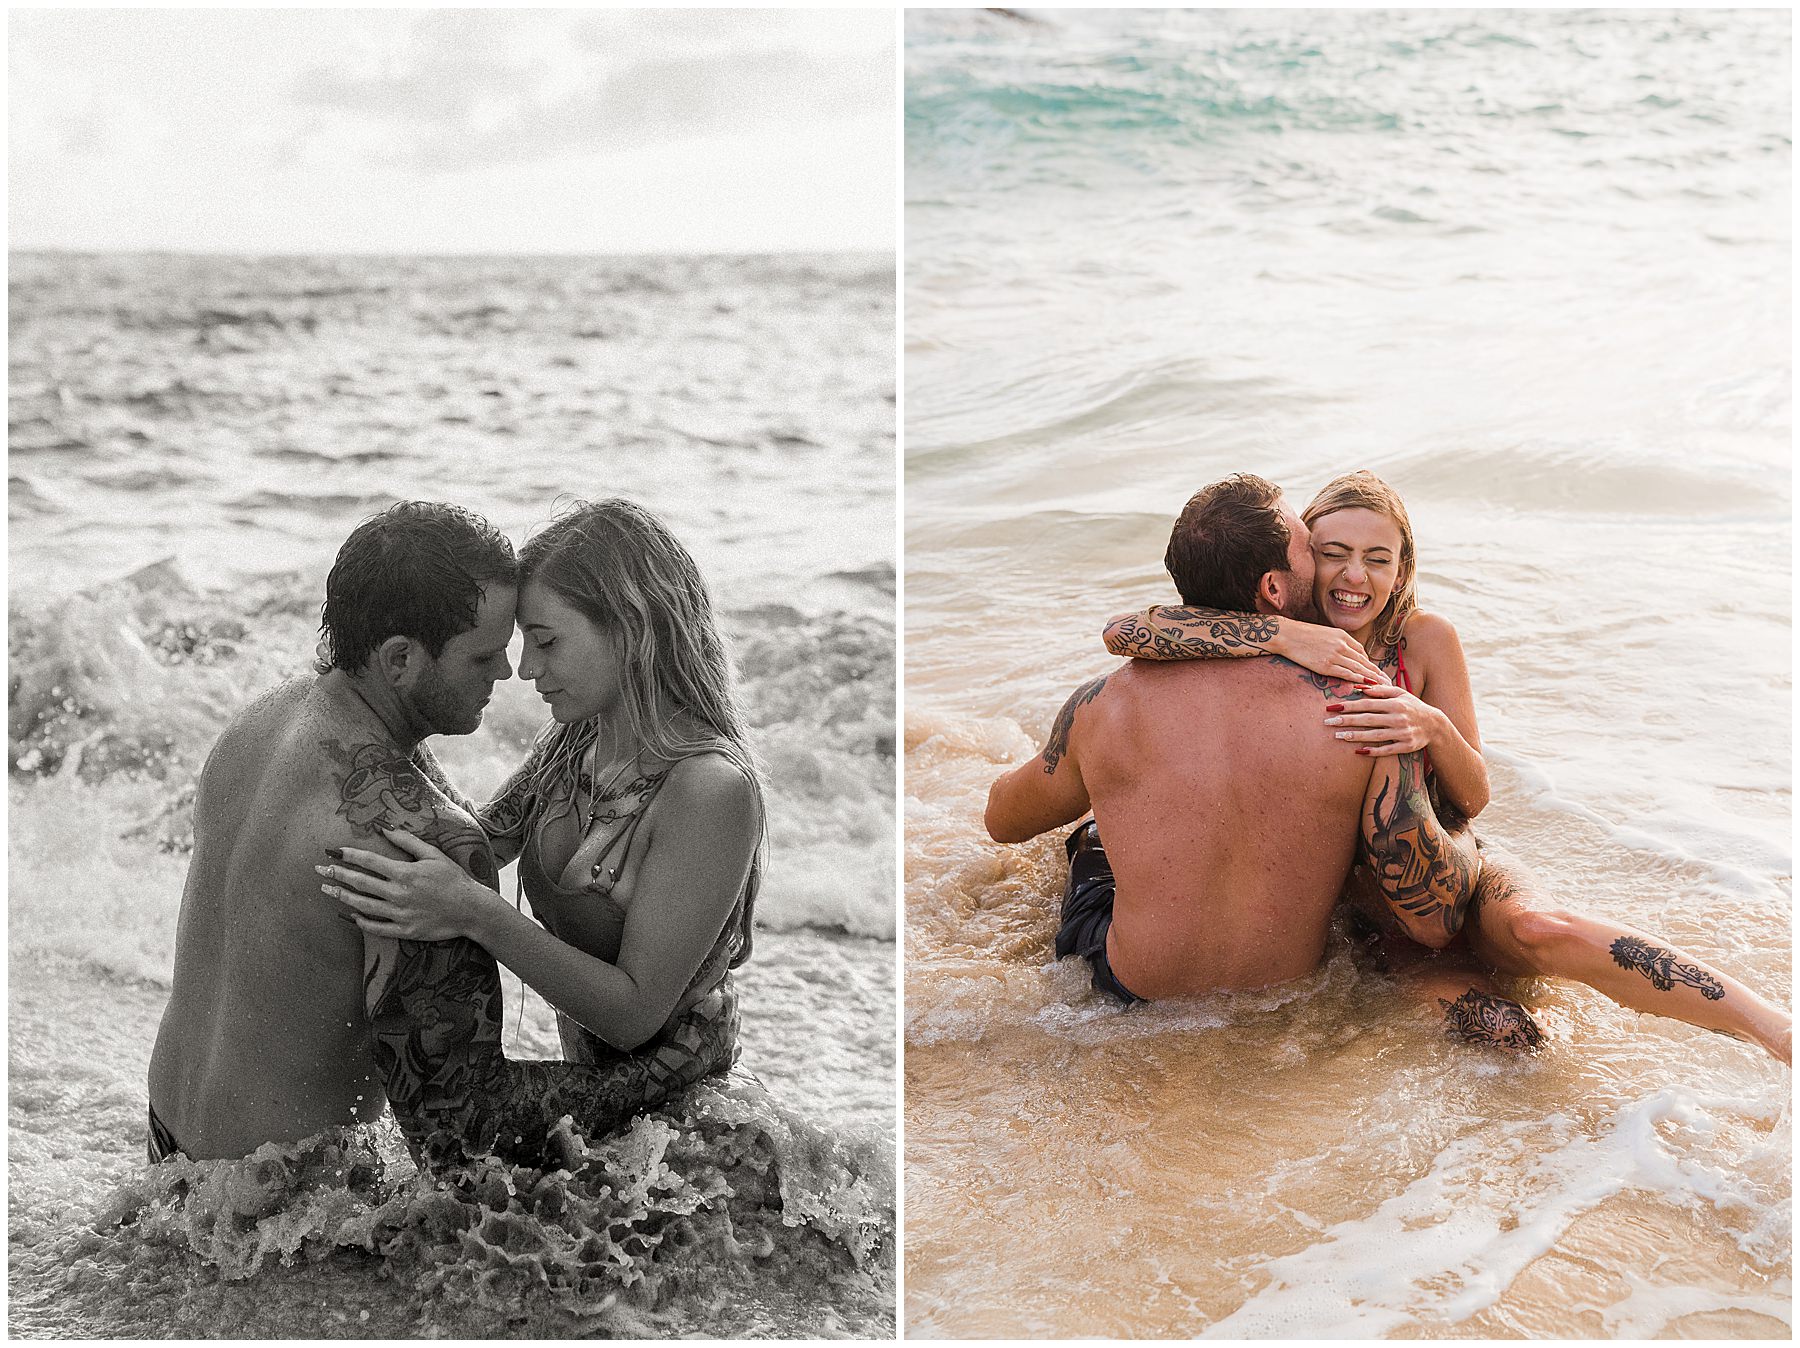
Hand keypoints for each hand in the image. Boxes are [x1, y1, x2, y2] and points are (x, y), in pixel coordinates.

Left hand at [317, 827, 495, 941]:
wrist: (471, 909)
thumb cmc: (454, 879)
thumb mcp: (434, 855)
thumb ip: (408, 841)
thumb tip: (385, 828)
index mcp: (405, 873)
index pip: (369, 861)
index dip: (348, 855)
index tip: (333, 851)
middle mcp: (398, 894)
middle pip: (360, 883)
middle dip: (337, 874)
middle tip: (319, 869)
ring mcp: (399, 914)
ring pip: (362, 906)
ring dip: (341, 897)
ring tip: (326, 889)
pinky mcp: (404, 931)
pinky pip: (375, 928)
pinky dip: (360, 922)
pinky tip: (350, 915)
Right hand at [1273, 622, 1387, 685]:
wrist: (1287, 635)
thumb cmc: (1302, 634)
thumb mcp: (1324, 633)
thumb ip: (1336, 642)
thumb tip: (1343, 652)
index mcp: (1342, 636)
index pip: (1361, 651)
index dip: (1369, 663)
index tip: (1376, 671)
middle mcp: (1341, 645)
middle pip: (1364, 661)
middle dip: (1376, 672)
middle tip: (1387, 682)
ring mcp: (1334, 655)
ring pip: (1358, 668)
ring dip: (1371, 678)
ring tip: (1381, 686)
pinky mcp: (1325, 665)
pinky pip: (1346, 673)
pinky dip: (1357, 679)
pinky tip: (1364, 685)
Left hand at [1324, 684, 1440, 755]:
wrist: (1435, 725)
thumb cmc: (1412, 706)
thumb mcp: (1400, 693)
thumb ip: (1380, 689)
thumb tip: (1359, 686)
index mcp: (1395, 703)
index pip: (1367, 704)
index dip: (1349, 705)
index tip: (1332, 707)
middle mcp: (1399, 718)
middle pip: (1368, 719)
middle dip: (1347, 720)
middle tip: (1328, 722)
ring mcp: (1403, 733)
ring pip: (1375, 735)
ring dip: (1356, 736)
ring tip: (1338, 736)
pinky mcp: (1406, 746)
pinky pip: (1387, 750)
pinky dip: (1373, 751)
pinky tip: (1358, 751)